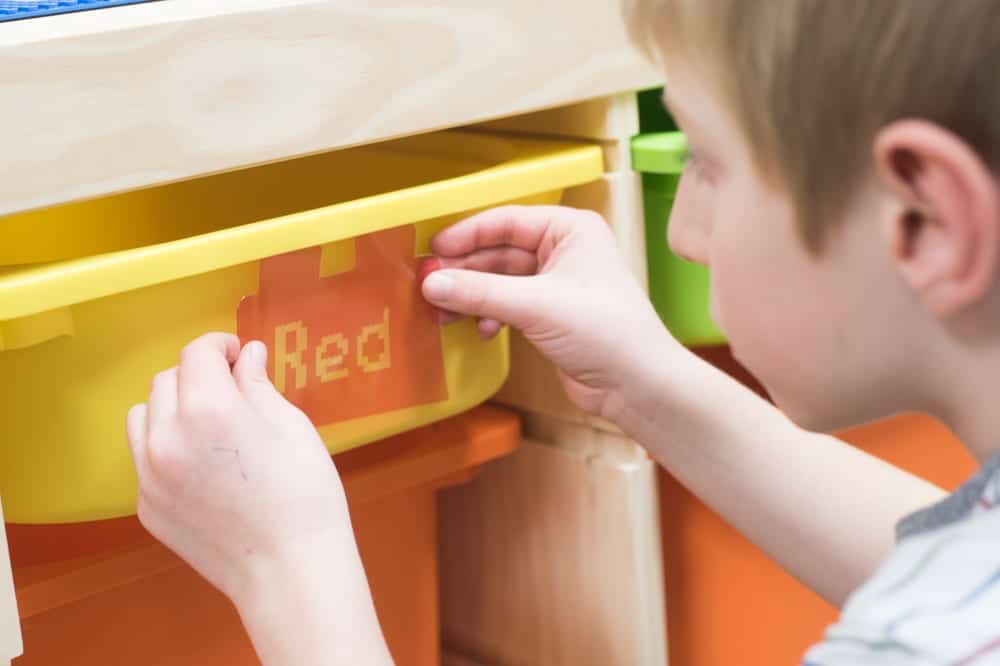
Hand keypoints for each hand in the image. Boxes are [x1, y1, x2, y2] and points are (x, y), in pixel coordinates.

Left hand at [126, 334, 391, 664]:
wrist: (288, 569)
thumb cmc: (305, 494)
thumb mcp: (292, 427)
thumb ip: (258, 385)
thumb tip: (247, 356)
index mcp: (208, 408)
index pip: (198, 354)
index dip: (220, 345)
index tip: (238, 354)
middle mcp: (166, 436)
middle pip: (167, 380)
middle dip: (197, 375)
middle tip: (231, 389)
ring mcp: (149, 474)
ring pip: (143, 416)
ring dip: (172, 407)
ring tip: (207, 425)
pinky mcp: (146, 506)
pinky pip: (145, 458)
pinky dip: (166, 447)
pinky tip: (203, 467)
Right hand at [421, 205, 674, 420]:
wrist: (637, 384)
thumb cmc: (606, 331)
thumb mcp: (536, 305)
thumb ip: (480, 292)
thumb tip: (432, 283)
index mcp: (570, 229)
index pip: (506, 221)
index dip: (467, 234)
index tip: (433, 250)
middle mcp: (564, 250)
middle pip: (499, 252)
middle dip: (465, 271)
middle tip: (429, 285)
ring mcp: (557, 284)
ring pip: (500, 281)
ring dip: (473, 296)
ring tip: (444, 313)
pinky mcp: (551, 315)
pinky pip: (508, 305)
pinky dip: (490, 316)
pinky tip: (482, 331)